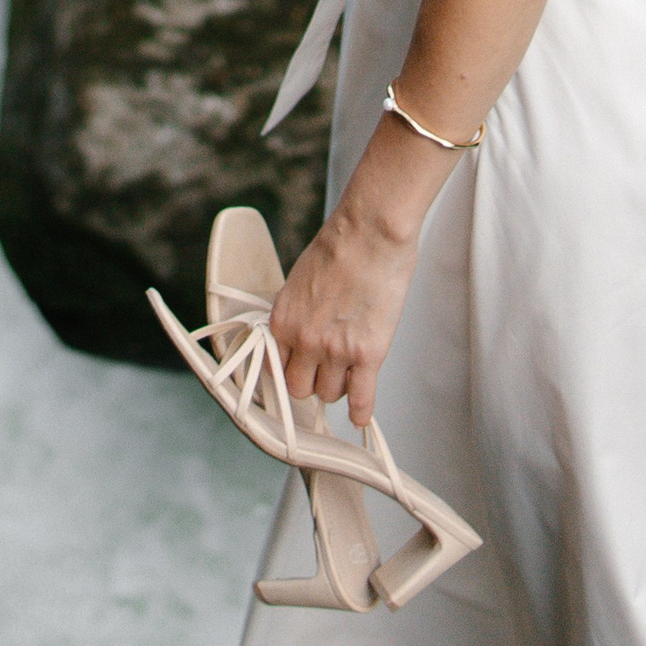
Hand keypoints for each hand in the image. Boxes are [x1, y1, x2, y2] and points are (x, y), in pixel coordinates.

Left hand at [272, 205, 419, 430]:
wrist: (371, 232)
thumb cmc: (342, 246)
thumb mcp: (302, 281)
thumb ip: (298, 313)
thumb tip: (302, 335)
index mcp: (283, 320)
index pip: (274, 368)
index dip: (288, 370)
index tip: (297, 374)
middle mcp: (304, 340)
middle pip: (299, 388)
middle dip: (312, 382)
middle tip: (324, 371)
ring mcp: (335, 350)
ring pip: (329, 395)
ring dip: (338, 388)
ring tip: (349, 373)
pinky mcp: (367, 354)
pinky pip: (360, 398)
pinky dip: (361, 410)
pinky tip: (361, 413)